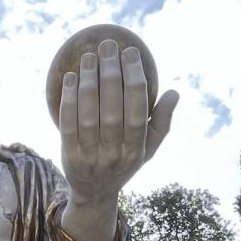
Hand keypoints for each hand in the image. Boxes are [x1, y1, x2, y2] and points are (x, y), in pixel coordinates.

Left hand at [59, 40, 177, 202]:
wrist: (94, 193)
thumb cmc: (125, 161)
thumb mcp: (149, 148)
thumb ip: (162, 122)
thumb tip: (174, 92)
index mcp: (136, 151)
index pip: (138, 112)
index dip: (134, 81)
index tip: (131, 53)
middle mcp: (114, 156)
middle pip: (112, 111)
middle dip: (111, 75)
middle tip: (108, 47)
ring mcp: (90, 158)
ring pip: (88, 116)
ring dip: (88, 83)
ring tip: (90, 57)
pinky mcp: (68, 156)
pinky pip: (67, 124)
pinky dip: (68, 99)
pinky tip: (71, 77)